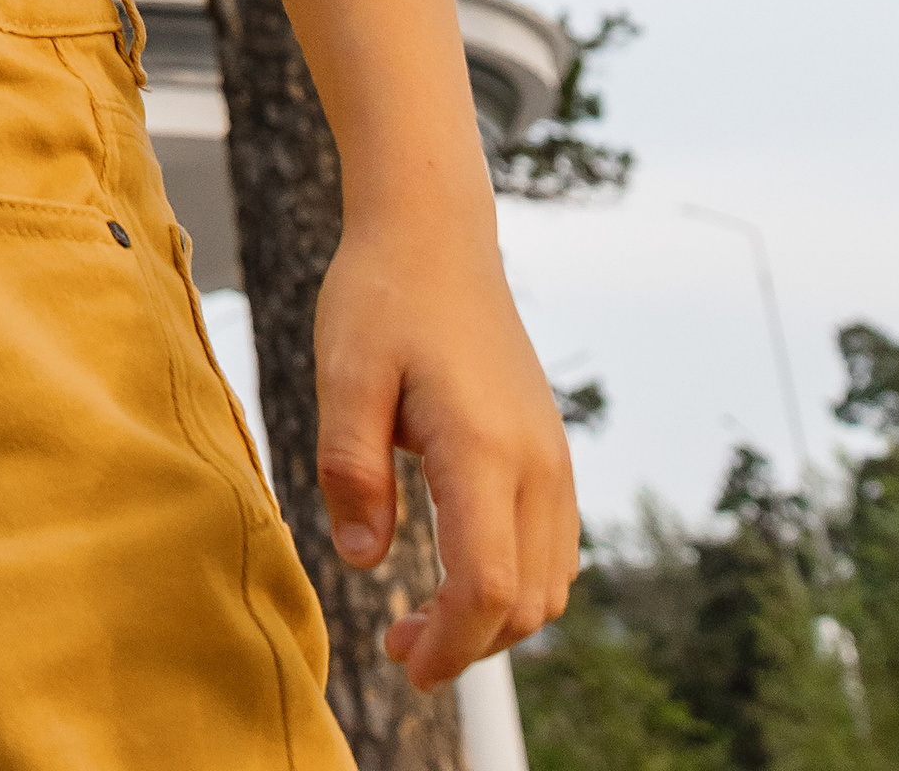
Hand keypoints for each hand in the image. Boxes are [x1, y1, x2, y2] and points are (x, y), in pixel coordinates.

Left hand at [314, 221, 579, 688]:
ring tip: (419, 618)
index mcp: (484, 447)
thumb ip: (351, 467)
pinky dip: (513, 584)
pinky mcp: (550, 449)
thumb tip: (363, 563)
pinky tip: (456, 572)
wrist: (435, 234)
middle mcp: (537, 462)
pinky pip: (553, 548)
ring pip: (549, 583)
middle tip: (394, 644)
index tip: (402, 665)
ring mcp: (553, 456)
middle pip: (526, 601)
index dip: (449, 645)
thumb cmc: (381, 295)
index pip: (486, 586)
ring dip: (493, 620)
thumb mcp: (344, 372)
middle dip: (466, 644)